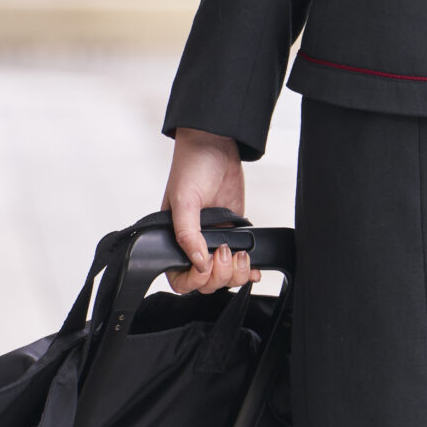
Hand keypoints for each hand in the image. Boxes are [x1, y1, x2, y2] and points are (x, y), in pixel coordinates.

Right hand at [163, 127, 258, 293]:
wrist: (217, 144)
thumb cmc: (191, 166)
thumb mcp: (184, 200)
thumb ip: (187, 234)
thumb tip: (198, 262)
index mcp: (173, 239)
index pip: (179, 277)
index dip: (194, 279)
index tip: (206, 265)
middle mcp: (193, 243)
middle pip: (204, 282)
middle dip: (218, 275)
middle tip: (225, 252)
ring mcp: (214, 239)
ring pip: (224, 276)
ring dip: (235, 274)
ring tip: (240, 255)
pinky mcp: (234, 231)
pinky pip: (240, 260)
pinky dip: (248, 269)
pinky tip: (254, 267)